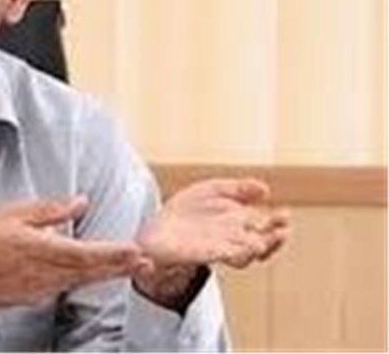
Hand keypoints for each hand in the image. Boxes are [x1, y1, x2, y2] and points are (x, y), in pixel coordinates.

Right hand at [0, 196, 147, 331]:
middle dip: (122, 267)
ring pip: (81, 280)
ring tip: (130, 267)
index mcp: (46, 251)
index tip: (139, 252)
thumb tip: (80, 203)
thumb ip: (50, 211)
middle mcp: (49, 275)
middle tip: (149, 264)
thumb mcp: (14, 214)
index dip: (117, 255)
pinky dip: (83, 278)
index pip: (91, 254)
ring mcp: (42, 289)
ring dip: (106, 274)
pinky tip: (91, 272)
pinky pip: (65, 285)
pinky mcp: (34, 296)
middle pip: (93, 271)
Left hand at [137, 178, 290, 268]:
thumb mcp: (213, 190)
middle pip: (262, 242)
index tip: (285, 216)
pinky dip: (233, 254)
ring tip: (262, 244)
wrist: (160, 229)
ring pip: (246, 253)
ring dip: (256, 249)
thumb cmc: (189, 210)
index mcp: (239, 220)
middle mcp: (233, 237)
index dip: (277, 222)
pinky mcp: (205, 254)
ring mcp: (221, 247)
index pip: (266, 224)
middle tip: (282, 232)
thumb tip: (265, 189)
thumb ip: (238, 188)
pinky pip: (224, 256)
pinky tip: (238, 250)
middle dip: (273, 238)